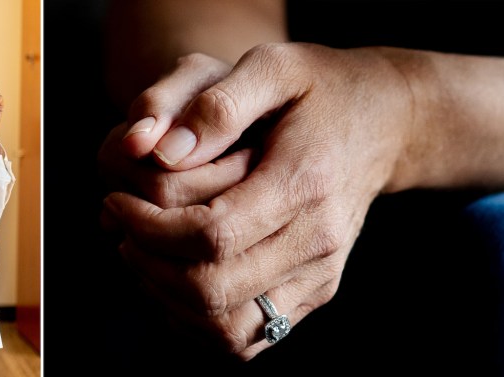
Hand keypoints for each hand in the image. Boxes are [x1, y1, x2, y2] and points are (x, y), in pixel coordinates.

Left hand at [103, 43, 419, 358]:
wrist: (387, 122)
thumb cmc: (319, 88)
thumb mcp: (273, 66)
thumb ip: (217, 104)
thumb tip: (163, 153)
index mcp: (305, 183)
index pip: (212, 236)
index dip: (149, 227)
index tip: (117, 200)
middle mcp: (317, 242)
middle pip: (212, 290)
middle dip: (147, 263)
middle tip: (121, 224)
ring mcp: (318, 277)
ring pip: (226, 330)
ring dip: (165, 298)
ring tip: (140, 249)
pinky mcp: (312, 296)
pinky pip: (243, 338)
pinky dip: (193, 319)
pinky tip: (170, 274)